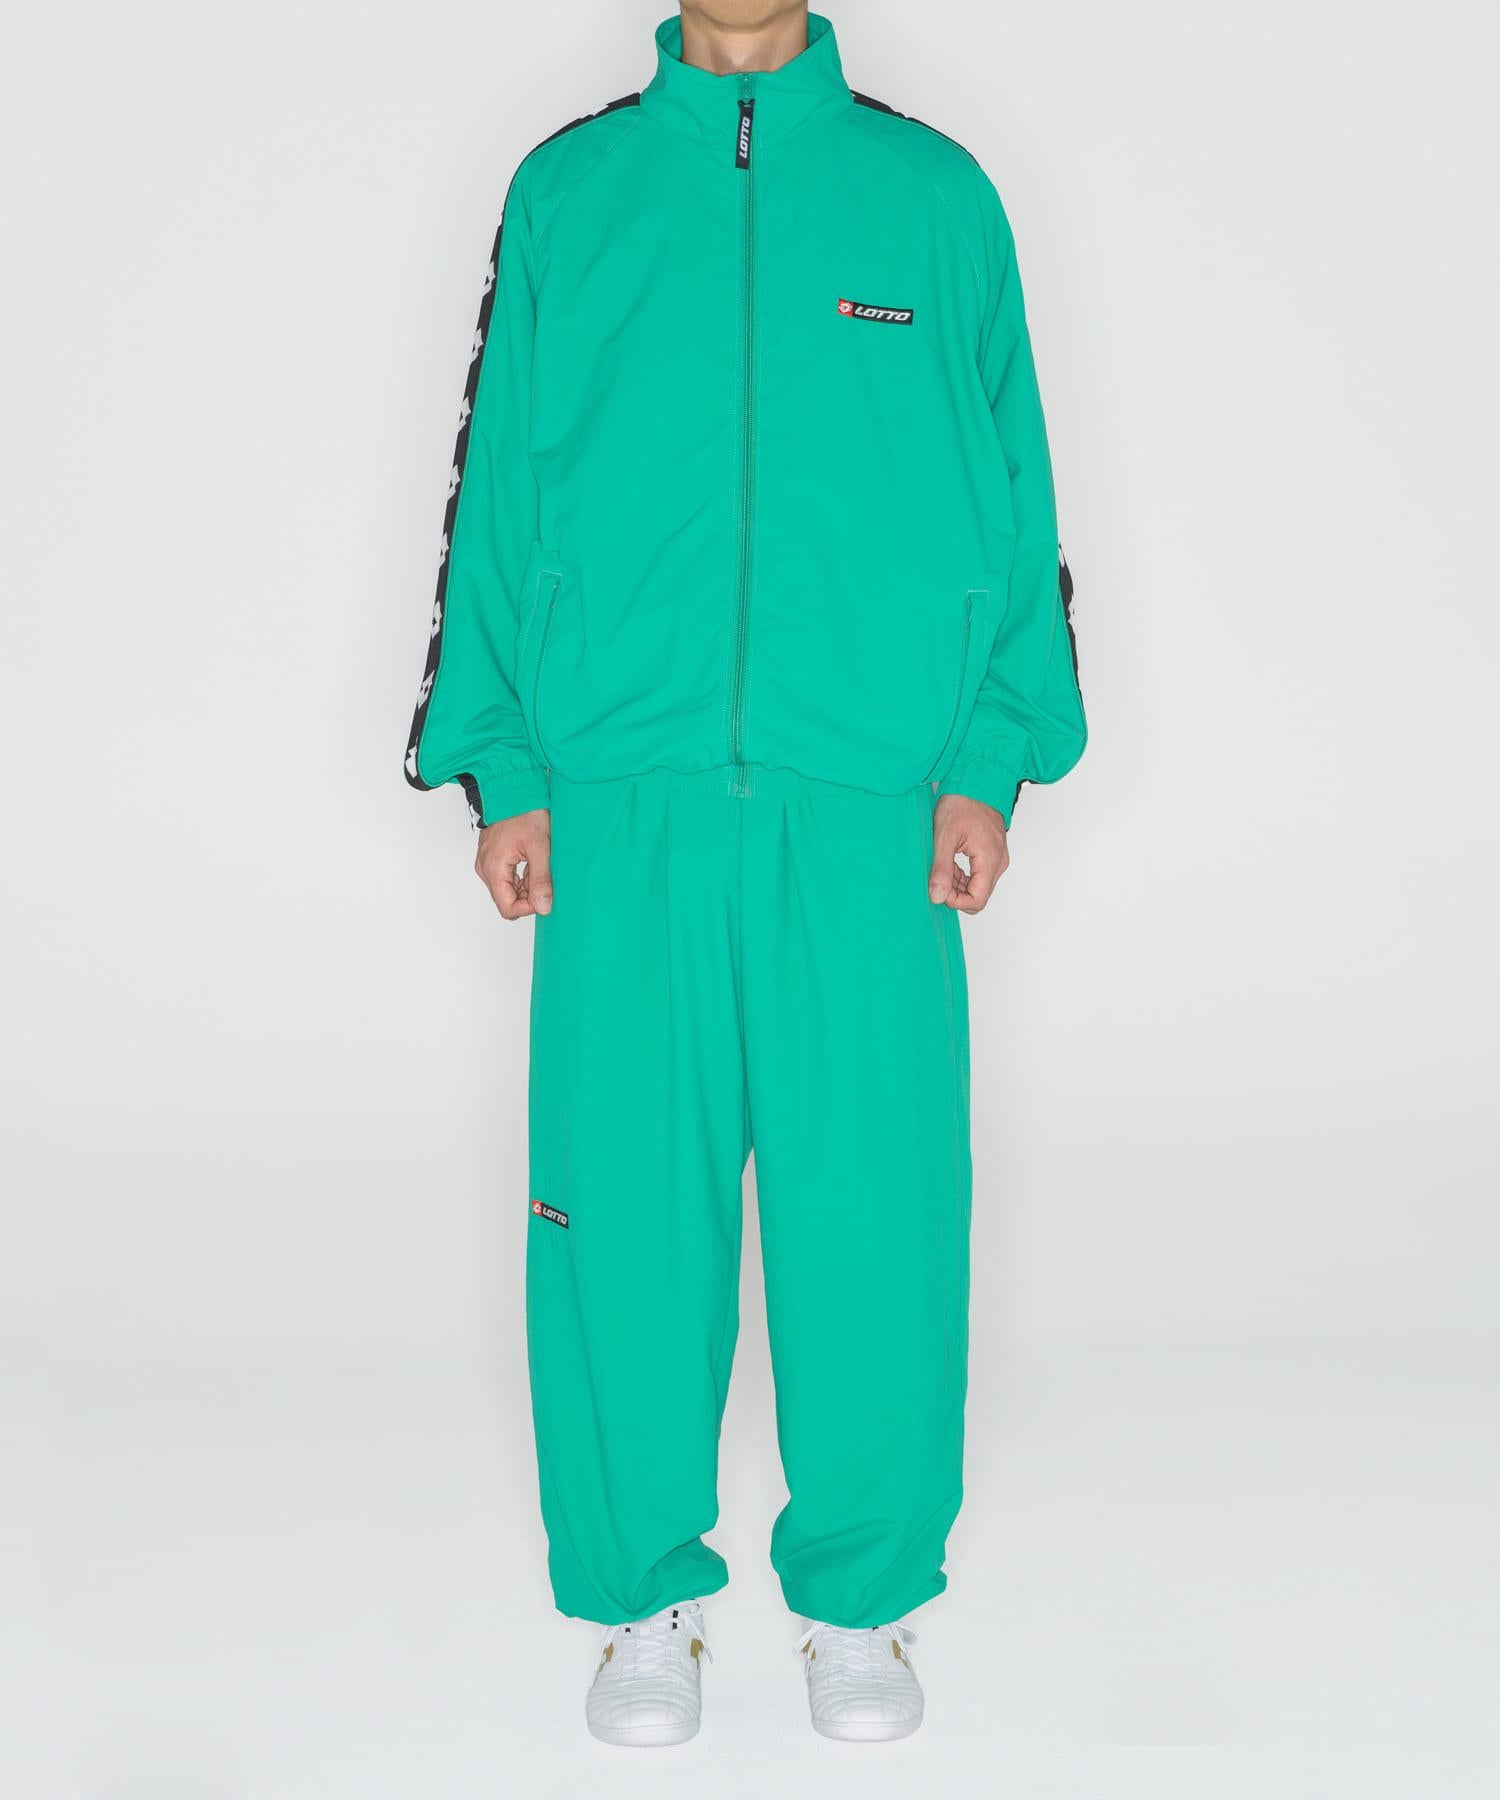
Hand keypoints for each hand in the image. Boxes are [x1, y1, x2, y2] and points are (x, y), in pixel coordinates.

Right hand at [475, 808, 552, 918]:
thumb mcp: (540, 847)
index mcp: (493, 869)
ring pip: (508, 890)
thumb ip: (540, 880)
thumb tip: (543, 907)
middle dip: (528, 895)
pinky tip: (532, 862)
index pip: (508, 908)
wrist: (513, 790)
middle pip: (507, 900)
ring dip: (526, 885)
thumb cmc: (524, 812)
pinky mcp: (493, 858)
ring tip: (538, 864)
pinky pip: (506, 878)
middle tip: (543, 875)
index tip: (544, 892)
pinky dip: (521, 876)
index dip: (529, 907)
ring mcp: (487, 863)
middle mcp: (485, 869)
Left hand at [928, 794, 1008, 911]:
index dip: (956, 901)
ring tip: (943, 865)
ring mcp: (997, 858)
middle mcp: (998, 862)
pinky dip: (963, 875)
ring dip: (958, 883)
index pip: (977, 900)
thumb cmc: (962, 803)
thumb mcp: (944, 837)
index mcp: (990, 860)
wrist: (976, 782)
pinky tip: (950, 863)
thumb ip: (941, 869)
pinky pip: (979, 875)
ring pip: (978, 887)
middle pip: (978, 895)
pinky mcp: (992, 854)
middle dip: (955, 892)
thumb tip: (937, 896)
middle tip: (938, 875)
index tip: (939, 889)